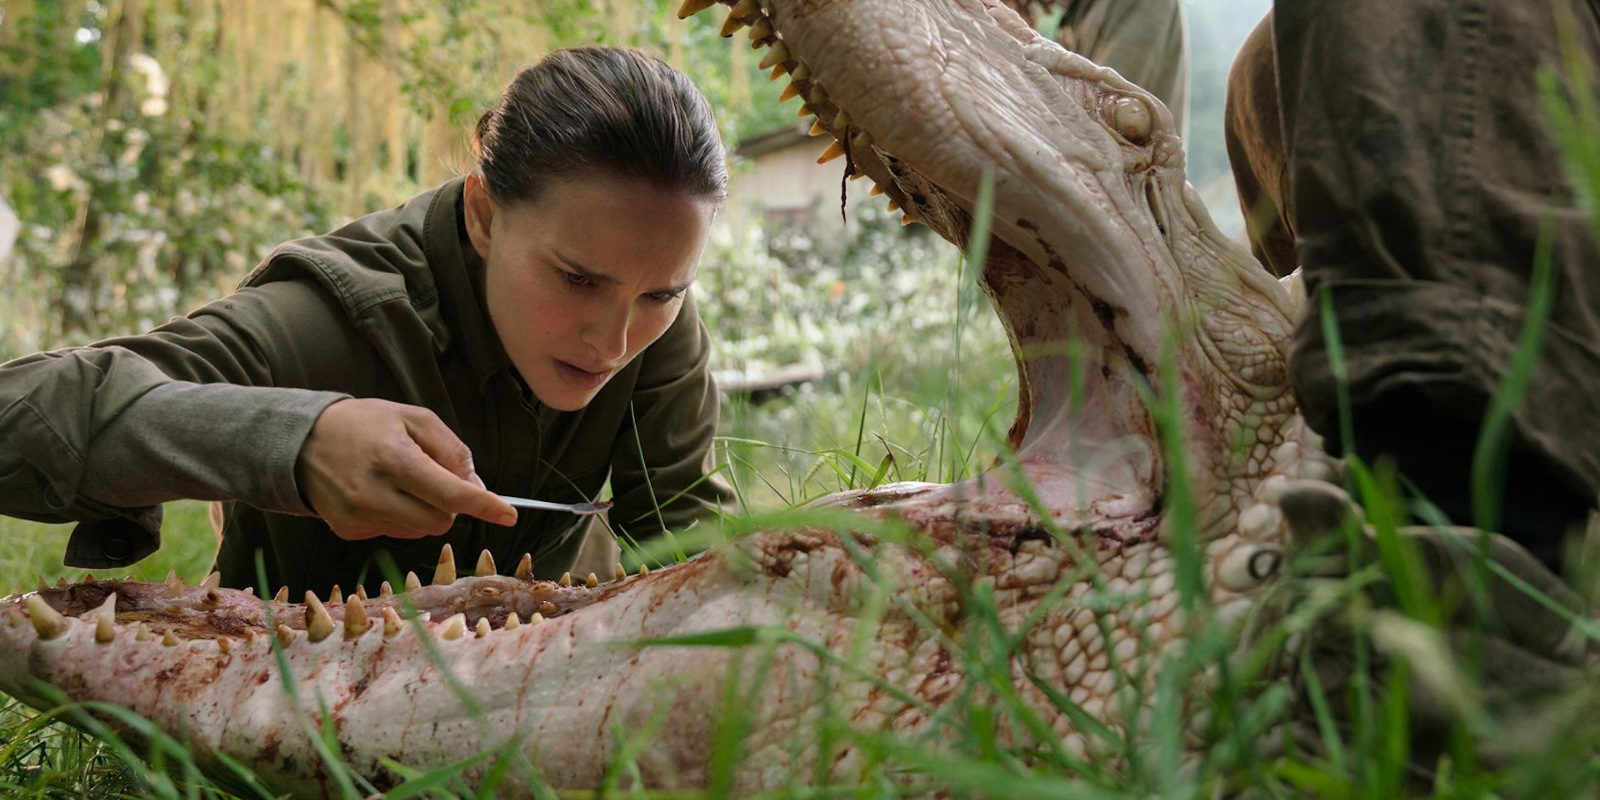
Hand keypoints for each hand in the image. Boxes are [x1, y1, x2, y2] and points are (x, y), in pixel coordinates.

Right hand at [296, 398, 516, 539]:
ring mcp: (358, 516)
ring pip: (419, 530)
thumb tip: (476, 486)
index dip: (484, 505)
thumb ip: (451, 450)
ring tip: (401, 481)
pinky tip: (381, 493)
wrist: (301, 440)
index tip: (509, 514)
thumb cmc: (366, 424)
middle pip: (440, 520)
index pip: (450, 493)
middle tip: (434, 477)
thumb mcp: (413, 418)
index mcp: (393, 459)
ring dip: (425, 511)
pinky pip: (396, 533)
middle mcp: (373, 493)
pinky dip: (400, 517)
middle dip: (450, 504)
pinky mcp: (348, 530)